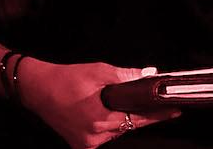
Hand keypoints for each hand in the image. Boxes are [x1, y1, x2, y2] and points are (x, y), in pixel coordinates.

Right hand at [17, 58, 176, 148]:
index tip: (175, 110)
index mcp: (101, 119)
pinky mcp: (81, 145)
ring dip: (125, 120)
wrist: (37, 89)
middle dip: (143, 115)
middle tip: (159, 106)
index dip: (158, 114)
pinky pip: (104, 137)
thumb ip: (125, 76)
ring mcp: (87, 144)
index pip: (138, 118)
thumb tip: (149, 75)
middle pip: (129, 126)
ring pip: (118, 132)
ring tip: (124, 104)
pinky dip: (110, 125)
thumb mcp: (98, 71)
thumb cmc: (66, 78)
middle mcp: (95, 137)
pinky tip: (106, 113)